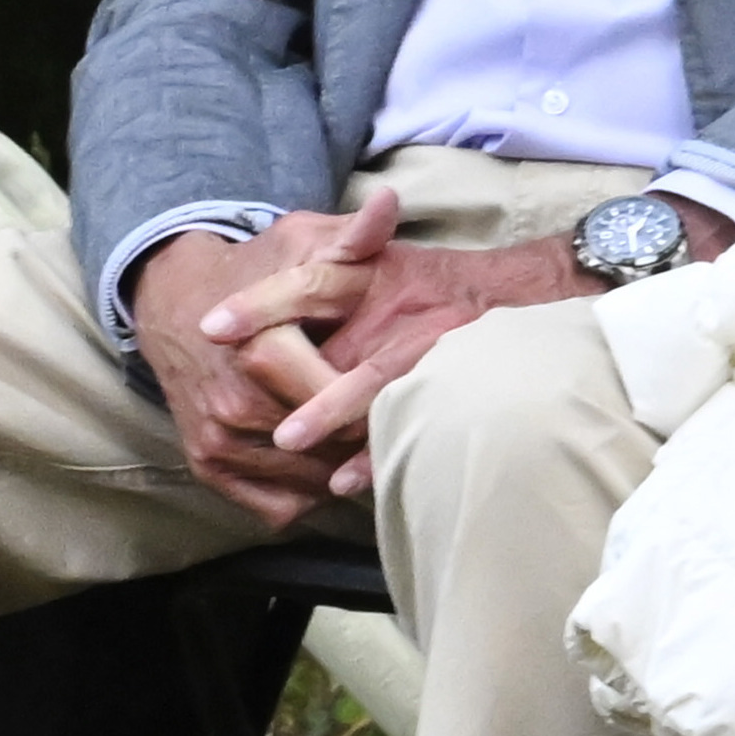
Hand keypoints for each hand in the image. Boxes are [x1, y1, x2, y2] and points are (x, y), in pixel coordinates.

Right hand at [135, 211, 381, 527]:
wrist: (172, 300)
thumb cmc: (250, 269)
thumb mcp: (299, 242)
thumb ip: (352, 234)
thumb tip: (390, 205)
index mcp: (261, 353)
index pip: (343, 400)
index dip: (382, 401)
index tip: (410, 391)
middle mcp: (234, 406)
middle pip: (331, 448)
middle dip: (367, 438)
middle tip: (404, 427)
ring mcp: (217, 441)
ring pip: (308, 483)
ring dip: (341, 471)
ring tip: (372, 447)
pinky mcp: (207, 465)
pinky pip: (275, 506)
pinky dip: (306, 493)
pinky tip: (326, 466)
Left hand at [271, 234, 637, 474]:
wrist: (524, 293)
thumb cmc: (432, 283)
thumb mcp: (381, 255)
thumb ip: (337, 254)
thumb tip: (274, 272)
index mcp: (374, 272)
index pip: (310, 282)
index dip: (262, 303)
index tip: (210, 328)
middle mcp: (406, 309)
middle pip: (346, 344)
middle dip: (296, 375)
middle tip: (256, 408)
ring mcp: (433, 346)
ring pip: (381, 384)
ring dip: (336, 415)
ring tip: (290, 442)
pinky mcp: (452, 379)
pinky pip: (411, 417)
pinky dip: (377, 450)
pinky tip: (343, 480)